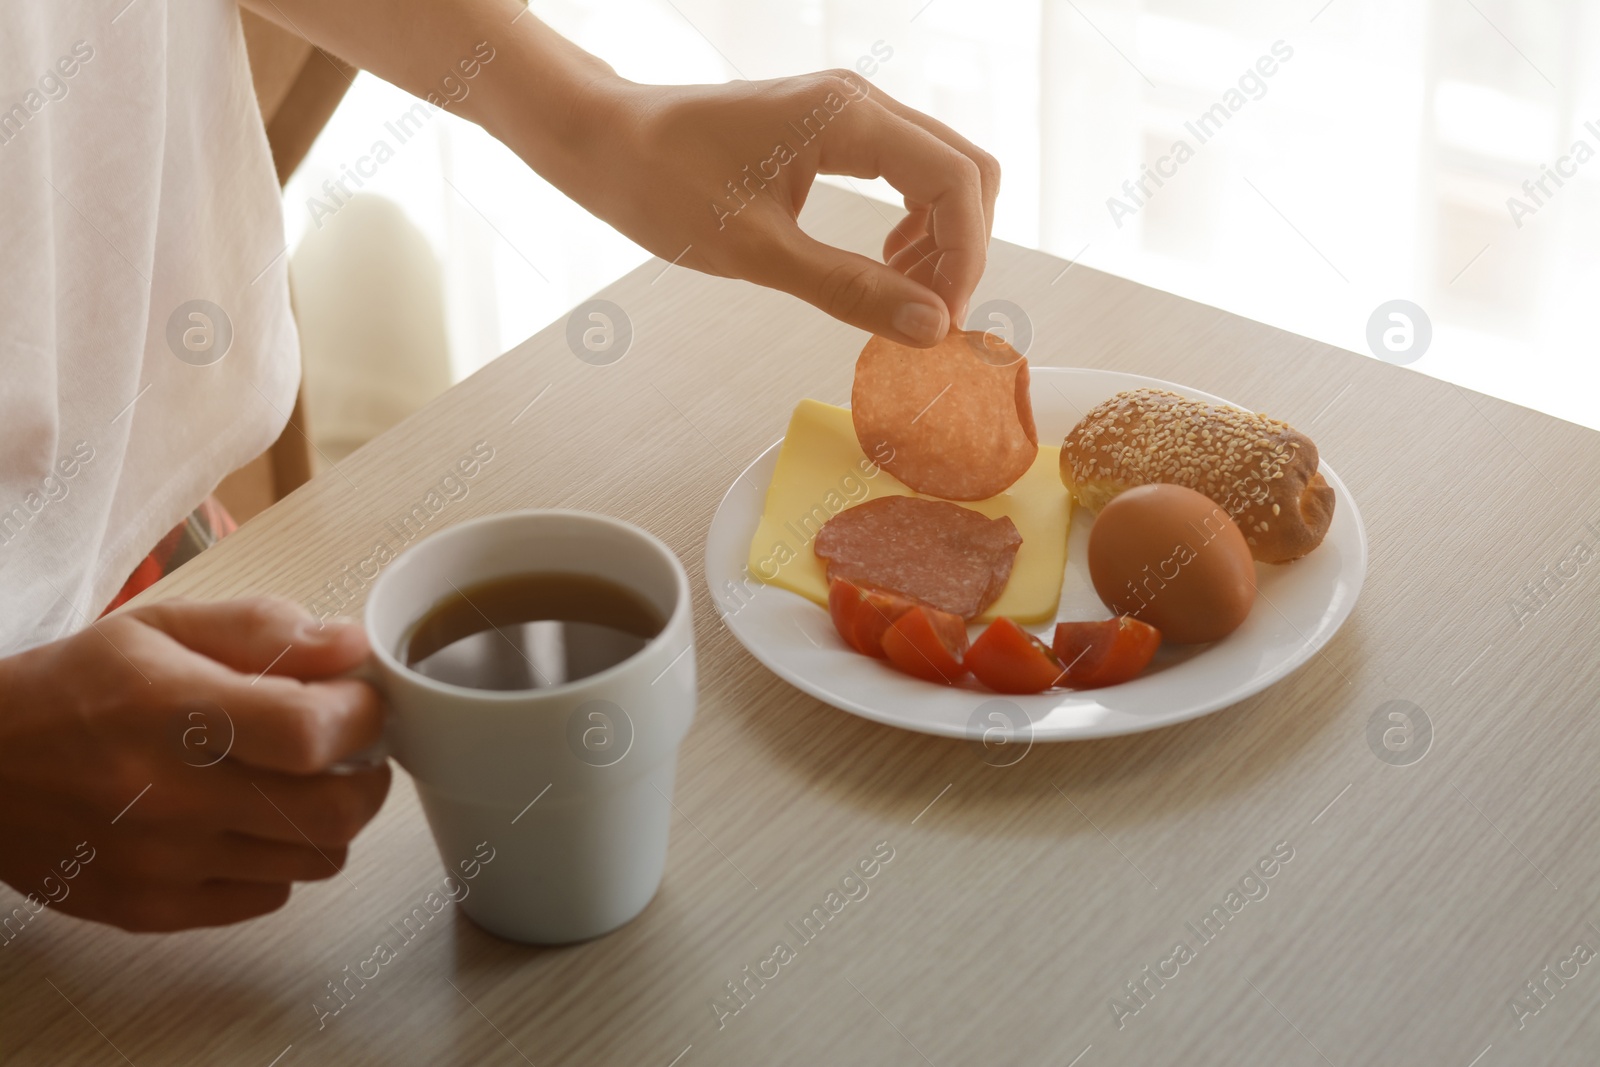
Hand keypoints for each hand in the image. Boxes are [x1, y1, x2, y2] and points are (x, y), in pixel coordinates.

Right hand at [0, 598, 388, 931]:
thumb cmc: (74, 689)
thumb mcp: (161, 629)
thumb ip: (263, 631)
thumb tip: (351, 646)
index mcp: (174, 711)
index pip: (313, 732)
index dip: (362, 716)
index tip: (361, 701)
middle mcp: (169, 796)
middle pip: (333, 812)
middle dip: (367, 776)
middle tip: (354, 752)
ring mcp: (162, 863)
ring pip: (315, 861)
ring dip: (328, 820)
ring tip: (299, 785)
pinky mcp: (151, 910)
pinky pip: (268, 896)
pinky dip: (279, 861)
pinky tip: (250, 824)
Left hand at [545, 71, 1000, 346]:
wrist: (604, 141)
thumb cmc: (661, 183)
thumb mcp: (758, 252)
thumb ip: (850, 289)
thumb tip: (928, 326)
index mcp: (848, 118)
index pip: (958, 180)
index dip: (967, 257)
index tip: (944, 321)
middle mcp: (860, 102)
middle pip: (966, 170)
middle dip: (964, 248)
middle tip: (932, 316)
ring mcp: (848, 113)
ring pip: (942, 170)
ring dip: (943, 237)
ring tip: (908, 298)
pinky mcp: (832, 130)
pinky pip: (906, 171)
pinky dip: (915, 222)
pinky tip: (886, 264)